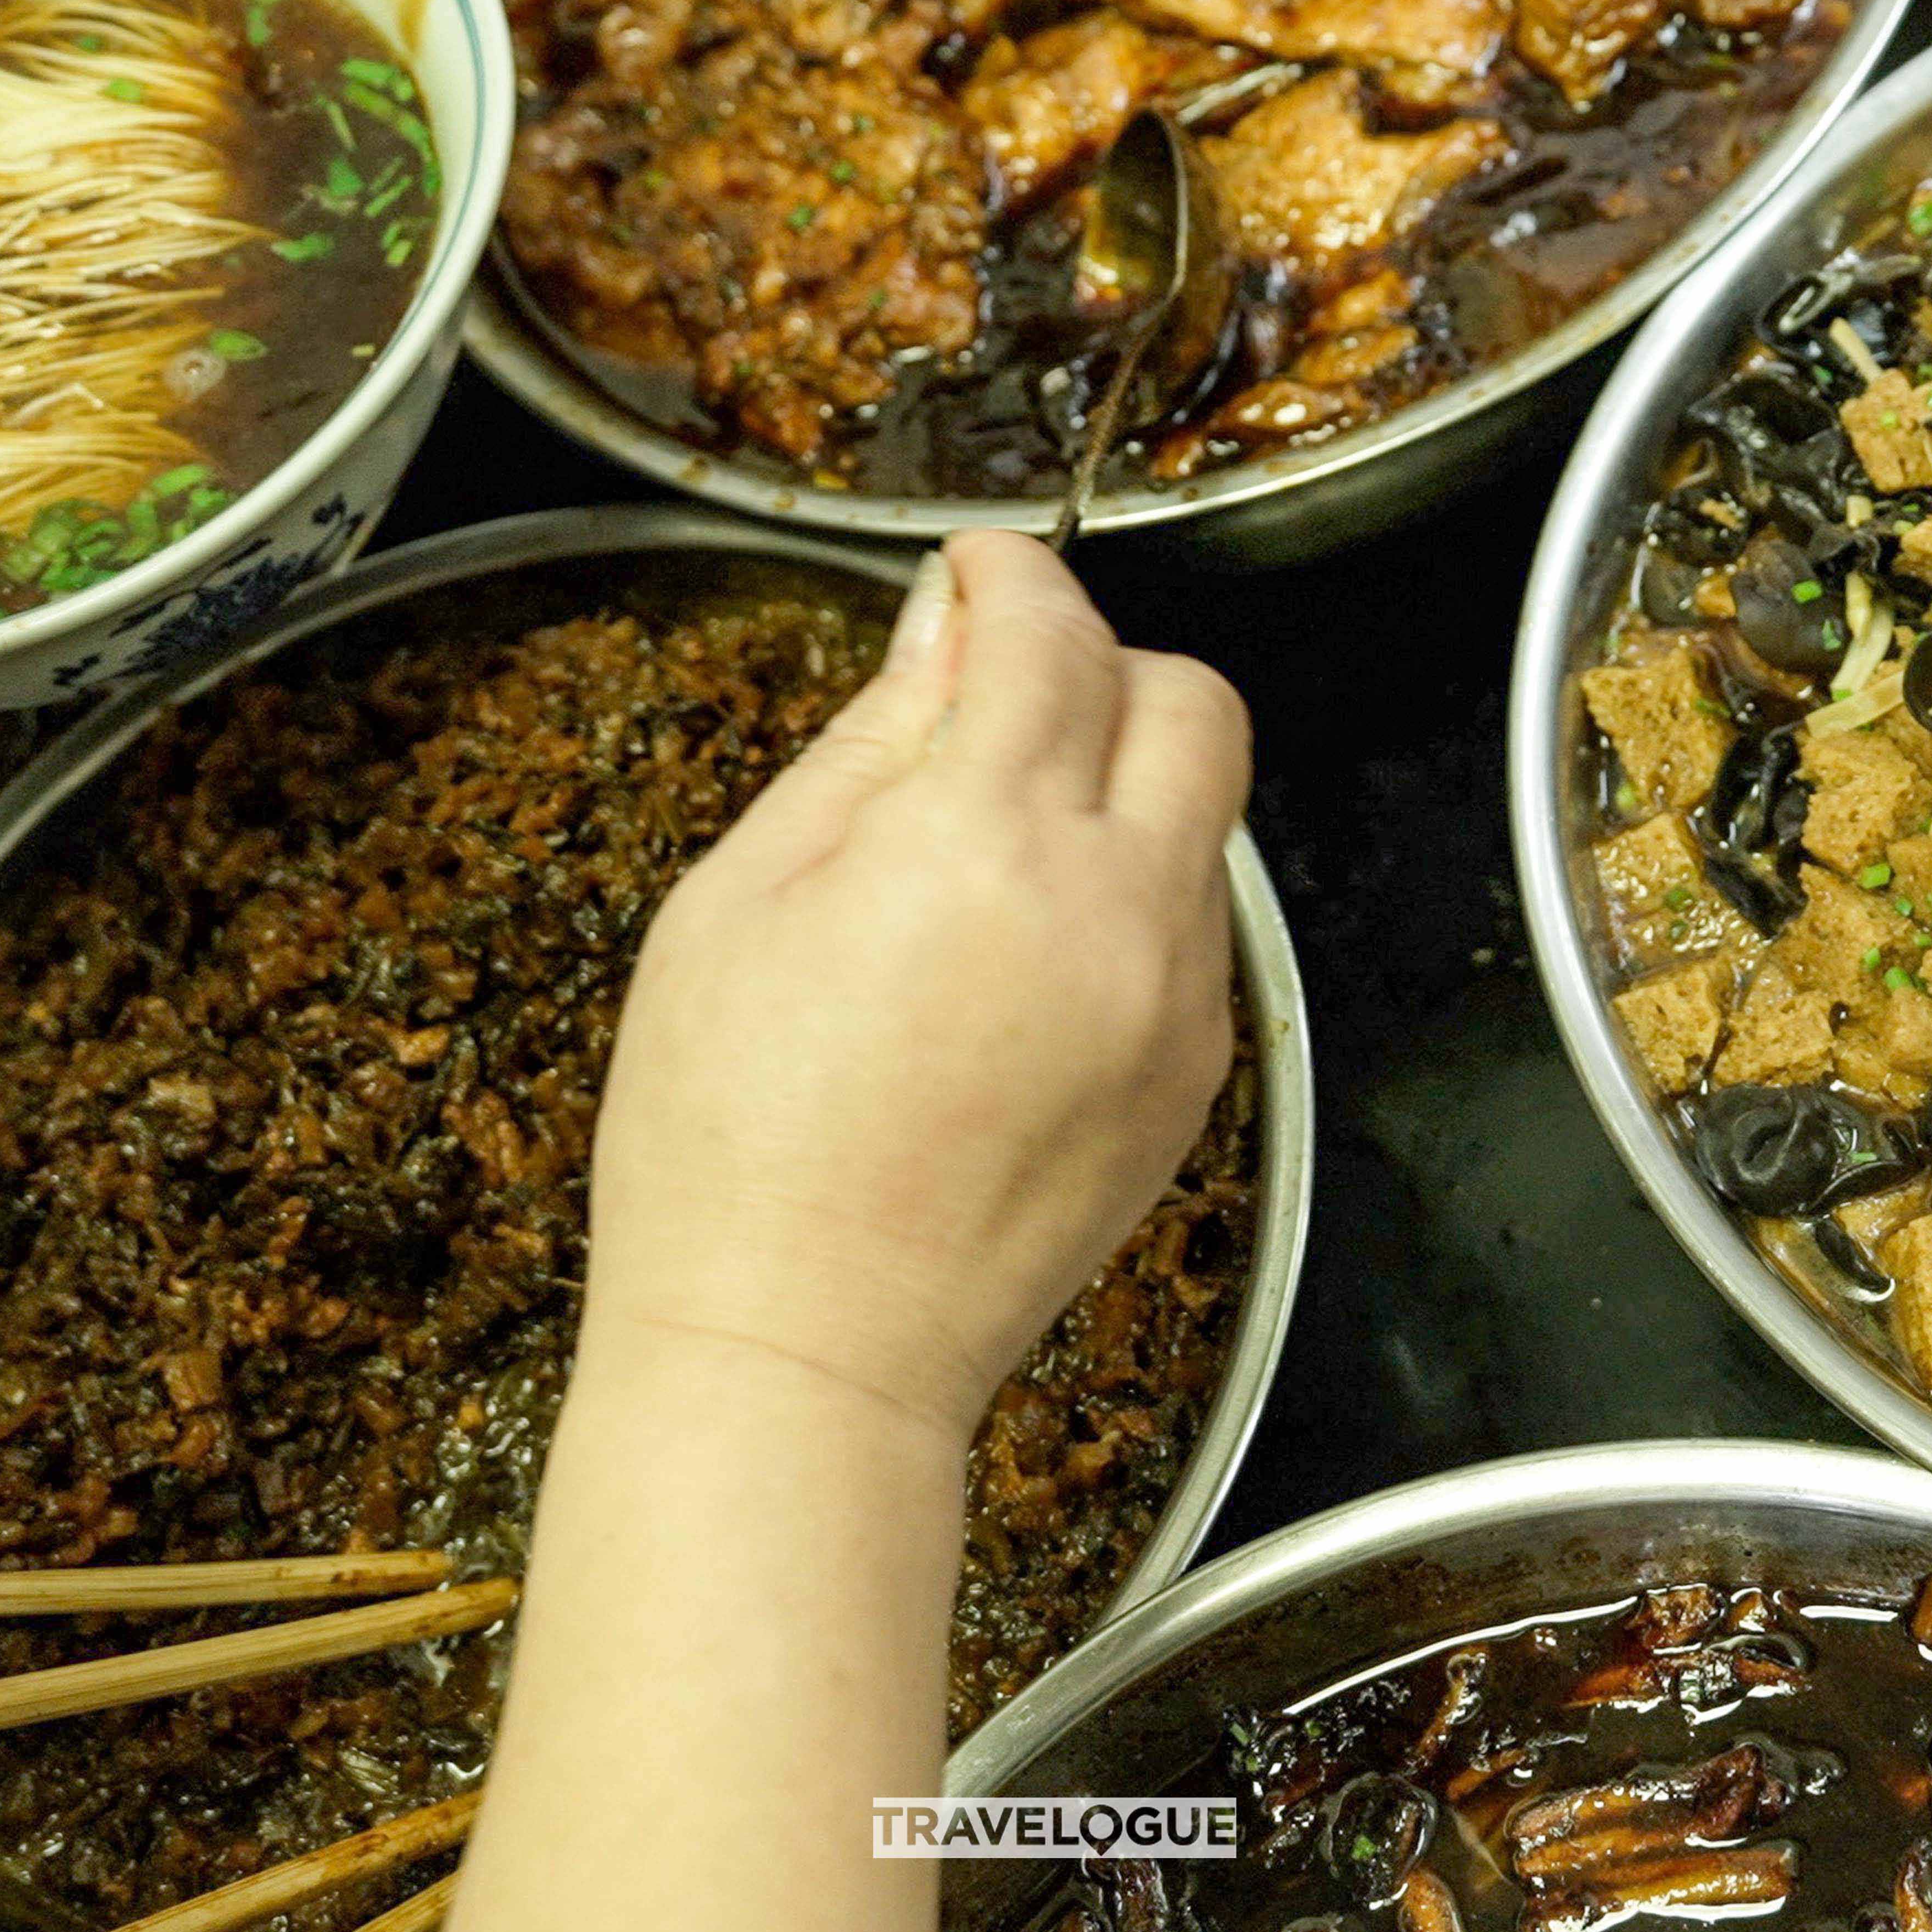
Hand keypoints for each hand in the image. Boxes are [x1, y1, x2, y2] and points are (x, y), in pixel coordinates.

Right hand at [586, 529, 1251, 1440]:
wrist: (804, 1357)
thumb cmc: (727, 1144)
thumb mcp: (743, 898)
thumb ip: (871, 742)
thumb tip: (941, 624)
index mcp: (982, 849)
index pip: (1049, 635)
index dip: (1008, 577)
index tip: (971, 574)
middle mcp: (1112, 914)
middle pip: (1189, 700)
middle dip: (1101, 667)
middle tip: (1001, 699)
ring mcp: (1173, 1005)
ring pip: (1203, 816)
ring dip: (1119, 787)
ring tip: (989, 855)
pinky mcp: (1193, 1082)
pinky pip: (1194, 931)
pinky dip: (1129, 898)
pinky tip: (1019, 959)